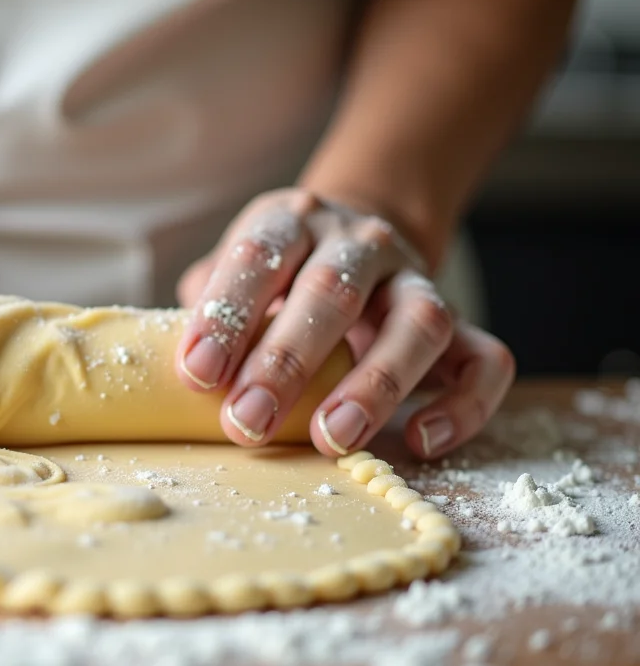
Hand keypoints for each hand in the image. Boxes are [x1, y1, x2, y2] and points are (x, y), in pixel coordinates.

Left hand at [173, 188, 513, 458]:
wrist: (354, 241)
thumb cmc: (275, 277)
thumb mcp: (235, 276)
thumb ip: (209, 311)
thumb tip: (180, 371)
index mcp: (292, 223)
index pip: (258, 257)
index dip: (226, 314)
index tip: (196, 373)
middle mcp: (361, 243)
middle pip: (330, 292)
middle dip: (285, 362)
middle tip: (246, 421)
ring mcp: (415, 281)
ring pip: (417, 323)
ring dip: (374, 385)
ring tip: (330, 439)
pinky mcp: (460, 324)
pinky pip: (485, 361)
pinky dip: (463, 406)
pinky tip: (422, 442)